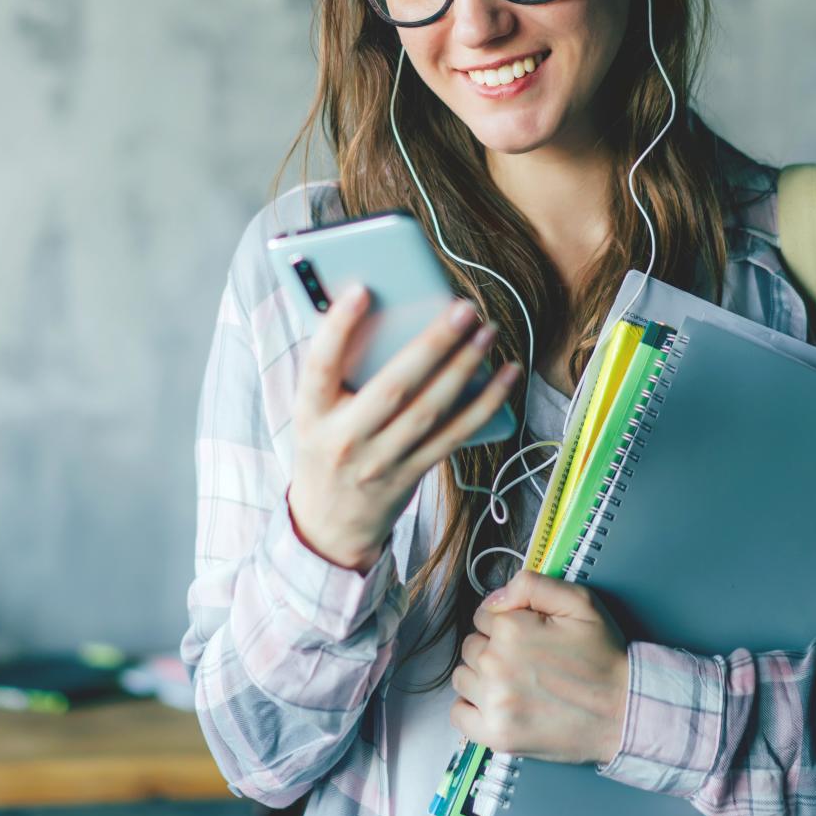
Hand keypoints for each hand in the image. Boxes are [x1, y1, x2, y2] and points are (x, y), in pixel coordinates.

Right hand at [287, 288, 521, 571]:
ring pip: (430, 410)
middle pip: (393, 387)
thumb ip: (336, 371)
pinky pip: (454, 436)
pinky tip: (505, 377)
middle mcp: (345, 439)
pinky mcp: (412, 474)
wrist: (328, 525)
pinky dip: (484, 404)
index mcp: (311, 414)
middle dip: (433, 344)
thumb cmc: (324, 447)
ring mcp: (381, 462)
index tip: (362, 290)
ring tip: (486, 332)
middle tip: (463, 308)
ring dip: (464, 367)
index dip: (338, 327)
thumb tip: (380, 311)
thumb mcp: (313, 412)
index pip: (319, 366)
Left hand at [450, 571, 629, 765]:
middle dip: (494, 648)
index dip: (506, 622)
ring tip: (517, 683)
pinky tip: (498, 703)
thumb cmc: (603, 658)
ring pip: (463, 676)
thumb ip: (531, 585)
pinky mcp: (496, 735)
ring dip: (482, 677)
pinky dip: (472, 708)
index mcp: (511, 630)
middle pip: (471, 646)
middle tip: (528, 661)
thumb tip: (494, 599)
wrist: (626, 711)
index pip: (483, 615)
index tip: (529, 636)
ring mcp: (495, 704)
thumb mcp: (579, 601)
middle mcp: (497, 666)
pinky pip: (458, 713)